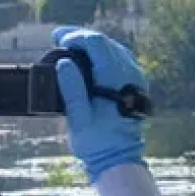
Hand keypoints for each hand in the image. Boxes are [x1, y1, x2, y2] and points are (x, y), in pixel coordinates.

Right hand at [53, 27, 146, 182]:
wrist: (119, 159)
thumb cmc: (97, 142)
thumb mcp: (78, 118)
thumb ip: (72, 89)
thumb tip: (64, 63)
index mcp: (115, 79)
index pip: (97, 43)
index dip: (75, 36)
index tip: (57, 38)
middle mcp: (130, 74)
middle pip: (106, 42)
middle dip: (81, 37)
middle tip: (59, 38)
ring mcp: (136, 78)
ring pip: (114, 48)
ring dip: (92, 44)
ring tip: (71, 45)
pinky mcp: (136, 85)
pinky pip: (120, 59)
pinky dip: (103, 54)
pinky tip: (89, 59)